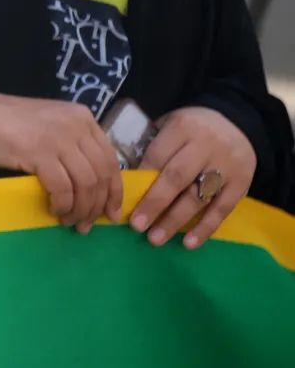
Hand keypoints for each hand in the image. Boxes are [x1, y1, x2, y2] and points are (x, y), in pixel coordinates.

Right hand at [0, 91, 122, 231]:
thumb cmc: (11, 123)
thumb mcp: (52, 126)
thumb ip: (74, 145)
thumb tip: (93, 186)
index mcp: (83, 118)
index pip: (110, 160)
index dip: (114, 191)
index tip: (111, 213)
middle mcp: (77, 125)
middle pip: (101, 174)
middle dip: (97, 205)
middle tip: (87, 224)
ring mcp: (59, 138)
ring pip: (85, 184)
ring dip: (80, 209)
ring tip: (68, 221)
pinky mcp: (40, 152)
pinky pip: (62, 188)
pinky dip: (62, 204)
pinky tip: (54, 210)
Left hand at [129, 107, 254, 249]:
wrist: (238, 124)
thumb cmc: (192, 129)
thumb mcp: (171, 124)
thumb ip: (155, 145)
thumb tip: (128, 178)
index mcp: (183, 127)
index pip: (158, 154)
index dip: (142, 177)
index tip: (125, 197)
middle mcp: (206, 146)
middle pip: (177, 177)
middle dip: (155, 203)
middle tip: (137, 225)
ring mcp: (226, 166)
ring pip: (198, 197)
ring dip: (175, 221)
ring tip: (155, 238)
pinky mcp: (242, 184)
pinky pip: (222, 209)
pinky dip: (205, 228)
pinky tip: (189, 243)